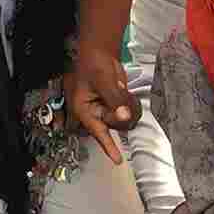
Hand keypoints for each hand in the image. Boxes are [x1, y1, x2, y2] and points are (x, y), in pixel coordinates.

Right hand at [67, 39, 138, 162]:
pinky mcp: (116, 105)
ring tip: (122, 91)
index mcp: (84, 109)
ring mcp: (106, 109)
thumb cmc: (93, 64)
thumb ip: (114, 99)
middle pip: (113, 124)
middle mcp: (95, 113)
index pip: (97, 131)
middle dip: (120, 114)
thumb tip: (124, 115)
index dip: (108, 146)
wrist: (99, 54)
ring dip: (127, 108)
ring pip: (122, 119)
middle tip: (120, 95)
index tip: (118, 160)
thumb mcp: (103, 81)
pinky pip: (127, 111)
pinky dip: (130, 103)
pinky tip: (125, 92)